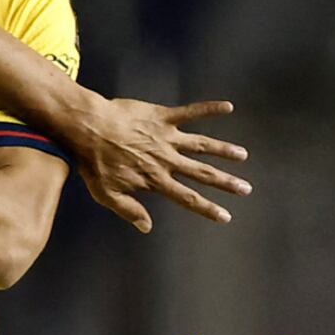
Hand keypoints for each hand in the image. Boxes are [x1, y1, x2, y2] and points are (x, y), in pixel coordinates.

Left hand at [68, 97, 248, 232]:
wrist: (87, 128)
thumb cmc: (93, 162)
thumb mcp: (106, 194)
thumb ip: (129, 210)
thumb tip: (147, 227)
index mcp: (155, 180)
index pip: (187, 198)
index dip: (208, 208)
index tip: (226, 216)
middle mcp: (166, 159)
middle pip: (202, 173)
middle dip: (226, 182)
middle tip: (246, 188)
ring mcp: (166, 136)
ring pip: (202, 145)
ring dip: (224, 150)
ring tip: (242, 155)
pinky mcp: (162, 116)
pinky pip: (190, 112)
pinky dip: (209, 109)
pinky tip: (228, 107)